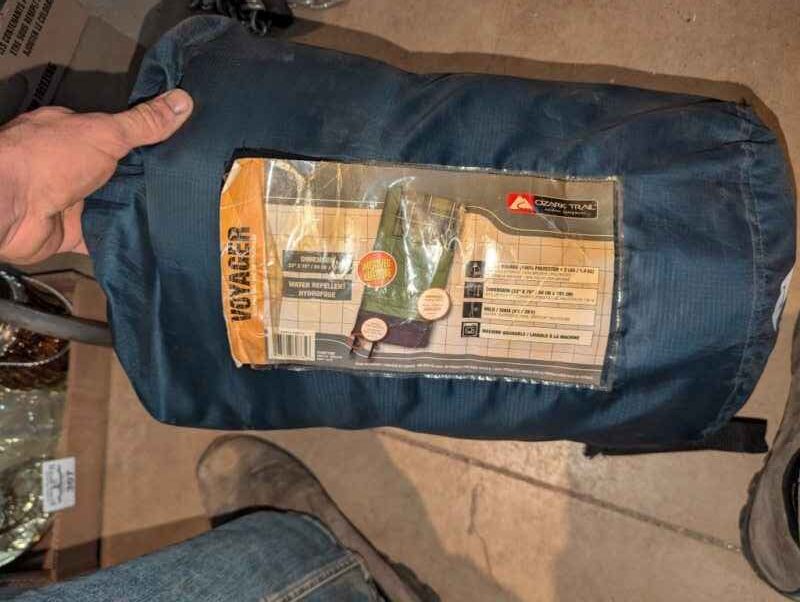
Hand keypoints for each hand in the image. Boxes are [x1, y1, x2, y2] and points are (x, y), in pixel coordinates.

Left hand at [0, 89, 192, 263]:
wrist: (8, 208)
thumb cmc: (50, 159)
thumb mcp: (105, 133)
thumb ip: (144, 123)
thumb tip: (185, 100)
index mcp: (73, 134)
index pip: (117, 135)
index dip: (148, 142)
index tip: (184, 149)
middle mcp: (70, 166)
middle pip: (119, 174)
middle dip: (148, 181)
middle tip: (191, 185)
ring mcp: (71, 202)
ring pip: (114, 206)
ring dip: (140, 211)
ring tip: (185, 213)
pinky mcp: (73, 234)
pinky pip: (106, 238)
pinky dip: (127, 241)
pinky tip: (159, 242)